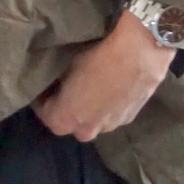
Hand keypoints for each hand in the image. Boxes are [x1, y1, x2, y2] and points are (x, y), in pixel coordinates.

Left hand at [32, 9, 174, 141]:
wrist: (141, 52)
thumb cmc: (98, 56)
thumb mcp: (68, 65)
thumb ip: (61, 83)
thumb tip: (59, 84)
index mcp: (66, 119)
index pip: (46, 115)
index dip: (43, 100)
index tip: (45, 87)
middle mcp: (87, 130)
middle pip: (70, 123)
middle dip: (67, 108)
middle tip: (68, 87)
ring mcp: (110, 126)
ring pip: (93, 121)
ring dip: (89, 109)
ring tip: (92, 87)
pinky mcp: (130, 118)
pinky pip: (111, 115)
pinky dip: (108, 105)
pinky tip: (111, 86)